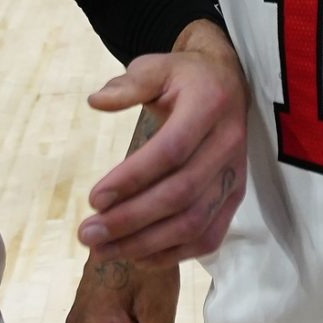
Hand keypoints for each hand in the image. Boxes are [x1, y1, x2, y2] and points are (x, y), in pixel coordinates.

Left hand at [78, 21, 249, 265]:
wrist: (229, 83)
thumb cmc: (184, 78)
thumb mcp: (157, 67)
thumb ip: (129, 84)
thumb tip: (96, 101)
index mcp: (208, 106)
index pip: (171, 151)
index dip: (132, 179)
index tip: (93, 199)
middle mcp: (228, 144)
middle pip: (180, 194)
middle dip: (130, 220)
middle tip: (88, 234)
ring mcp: (234, 175)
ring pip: (193, 223)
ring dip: (145, 243)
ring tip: (102, 251)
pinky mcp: (234, 197)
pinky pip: (208, 236)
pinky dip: (173, 253)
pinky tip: (136, 255)